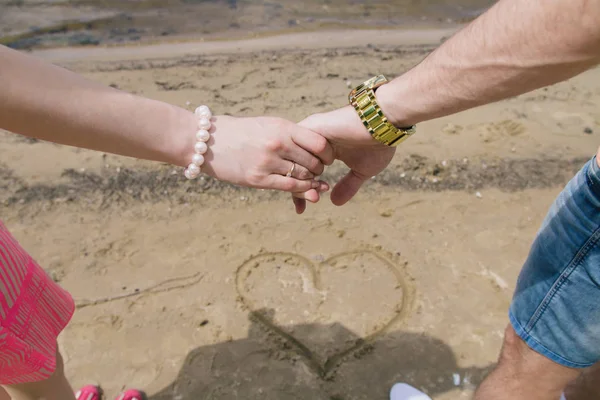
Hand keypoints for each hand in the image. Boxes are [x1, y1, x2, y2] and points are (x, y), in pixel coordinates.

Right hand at [201, 115, 332, 201]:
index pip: (319, 143)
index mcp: (281, 127)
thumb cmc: (239, 132)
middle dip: (320, 170)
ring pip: (303, 177)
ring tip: (311, 181)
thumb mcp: (267, 125)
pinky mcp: (257, 179)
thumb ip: (290, 135)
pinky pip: (289, 187)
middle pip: (314, 162)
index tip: (326, 157)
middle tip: (318, 172)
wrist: (206, 141)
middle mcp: (277, 143)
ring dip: (311, 181)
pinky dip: (301, 190)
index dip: (327, 153)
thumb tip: (316, 146)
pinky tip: (304, 190)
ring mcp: (267, 162)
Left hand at [293, 106, 395, 212]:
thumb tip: (335, 202)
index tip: (301, 209)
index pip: (302, 173)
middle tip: (309, 201)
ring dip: (300, 177)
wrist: (386, 124)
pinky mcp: (313, 126)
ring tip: (315, 187)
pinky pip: (296, 147)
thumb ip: (347, 185)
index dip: (299, 192)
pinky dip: (303, 164)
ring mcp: (312, 133)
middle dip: (295, 188)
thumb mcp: (361, 171)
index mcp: (322, 150)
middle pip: (292, 167)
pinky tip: (318, 171)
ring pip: (292, 159)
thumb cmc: (378, 144)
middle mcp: (313, 141)